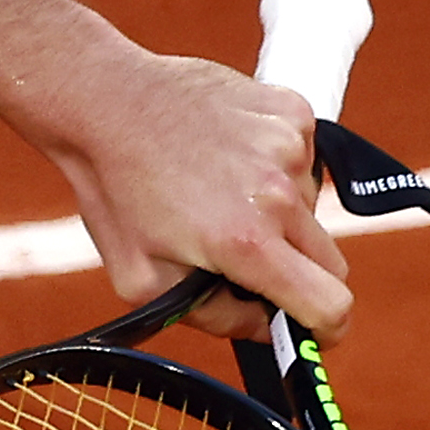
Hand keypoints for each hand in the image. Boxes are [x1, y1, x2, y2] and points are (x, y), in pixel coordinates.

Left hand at [39, 48, 353, 338]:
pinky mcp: (291, 110)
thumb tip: (265, 327)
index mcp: (245, 242)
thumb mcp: (141, 279)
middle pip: (329, 262)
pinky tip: (226, 156)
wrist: (100, 101)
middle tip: (247, 260)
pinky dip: (276, 167)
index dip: (324, 327)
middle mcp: (278, 193)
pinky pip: (304, 160)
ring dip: (280, 214)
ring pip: (312, 208)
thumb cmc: (113, 192)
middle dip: (297, 273)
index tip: (311, 328)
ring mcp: (290, 146)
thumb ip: (214, 317)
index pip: (330, 303)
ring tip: (217, 192)